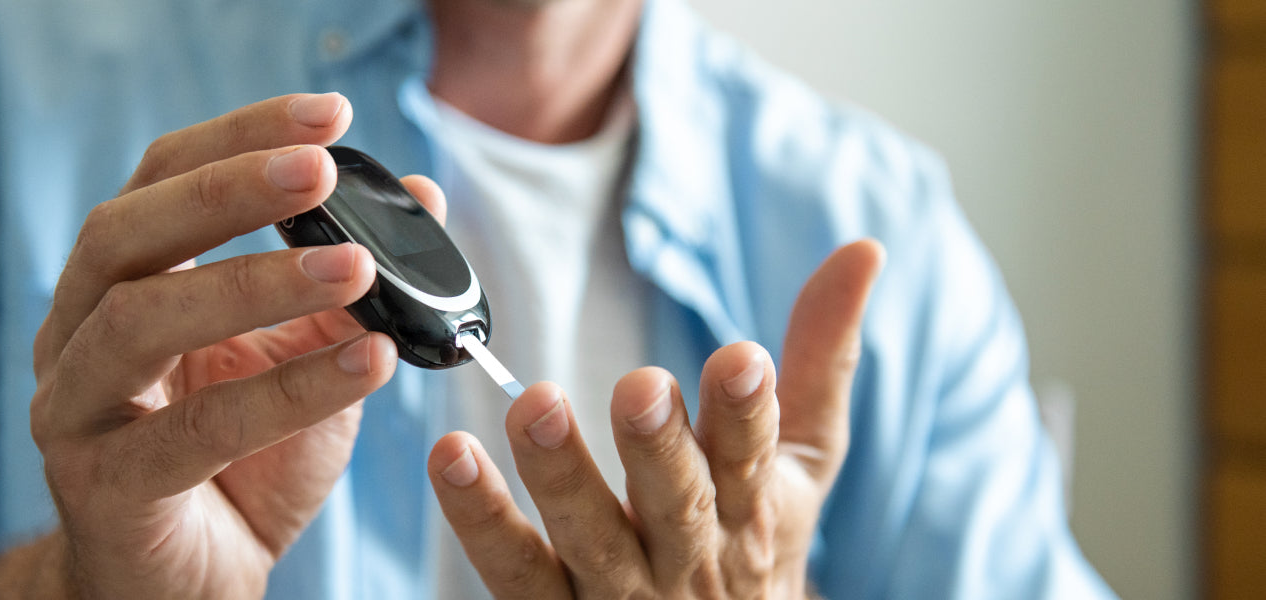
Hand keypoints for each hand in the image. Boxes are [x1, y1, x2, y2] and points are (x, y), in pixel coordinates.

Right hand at [23, 93, 443, 597]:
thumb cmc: (240, 466)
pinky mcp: (104, 486)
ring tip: (354, 269)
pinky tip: (365, 364)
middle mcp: (77, 333)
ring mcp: (75, 409)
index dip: (238, 138)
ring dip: (252, 283)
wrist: (189, 586)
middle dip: (226, 190)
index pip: (161, 182)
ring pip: (138, 319)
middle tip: (319, 169)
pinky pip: (195, 431)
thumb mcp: (304, 356)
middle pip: (125, 231)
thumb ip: (348, 283)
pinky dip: (287, 391)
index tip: (329, 116)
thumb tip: (422, 197)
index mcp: (118, 284)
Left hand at [427, 240, 884, 598]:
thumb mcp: (802, 459)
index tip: (739, 358)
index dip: (747, 410)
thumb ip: (822, 357)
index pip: (755, 454)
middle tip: (641, 386)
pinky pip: (513, 570)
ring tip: (534, 407)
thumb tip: (864, 249)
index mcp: (752, 506)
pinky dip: (481, 520)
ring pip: (590, 538)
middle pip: (679, 503)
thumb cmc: (755, 541)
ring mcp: (620, 591)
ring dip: (562, 477)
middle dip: (660, 446)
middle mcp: (689, 554)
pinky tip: (452, 460)